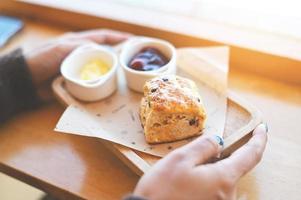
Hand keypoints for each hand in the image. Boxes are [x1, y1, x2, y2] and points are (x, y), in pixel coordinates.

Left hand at [25, 29, 131, 100]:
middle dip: (120, 57)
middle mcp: (82, 54)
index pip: (103, 37)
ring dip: (113, 74)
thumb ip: (81, 47)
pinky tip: (109, 91)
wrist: (26, 79)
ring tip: (126, 79)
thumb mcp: (62, 48)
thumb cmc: (41, 59)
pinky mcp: (77, 82)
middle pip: (105, 54)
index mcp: (79, 42)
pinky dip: (102, 86)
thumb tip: (103, 51)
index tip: (134, 41)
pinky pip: (94, 83)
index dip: (119, 37)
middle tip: (133, 64)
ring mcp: (81, 69)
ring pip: (102, 70)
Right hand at [133, 123, 267, 199]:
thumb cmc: (162, 190)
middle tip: (193, 156)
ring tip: (183, 172)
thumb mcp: (180, 159)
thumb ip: (204, 146)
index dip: (259, 140)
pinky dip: (206, 180)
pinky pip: (215, 190)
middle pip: (232, 168)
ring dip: (209, 169)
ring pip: (221, 179)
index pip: (250, 155)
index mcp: (223, 178)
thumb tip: (218, 141)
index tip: (262, 129)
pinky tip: (187, 182)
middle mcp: (227, 195)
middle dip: (218, 157)